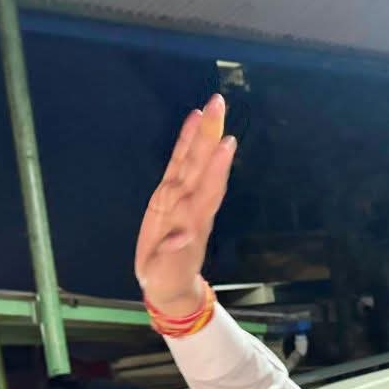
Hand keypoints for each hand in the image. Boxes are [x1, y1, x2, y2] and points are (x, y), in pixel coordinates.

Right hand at [135, 94, 236, 316]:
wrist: (169, 284)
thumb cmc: (165, 277)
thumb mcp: (163, 272)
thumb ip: (170, 254)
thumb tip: (180, 237)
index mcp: (189, 221)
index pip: (205, 190)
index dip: (214, 168)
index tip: (225, 143)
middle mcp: (189, 204)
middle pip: (201, 166)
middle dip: (209, 136)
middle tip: (218, 104)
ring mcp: (181, 197)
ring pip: (193, 160)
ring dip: (202, 133)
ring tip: (210, 106)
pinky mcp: (168, 193)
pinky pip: (179, 163)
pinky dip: (186, 141)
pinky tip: (194, 120)